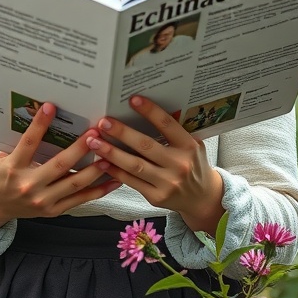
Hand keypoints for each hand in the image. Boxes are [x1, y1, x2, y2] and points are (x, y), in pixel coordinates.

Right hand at [0, 102, 119, 239]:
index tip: (51, 106)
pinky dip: (98, 191)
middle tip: (95, 132)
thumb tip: (42, 116)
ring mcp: (42, 201)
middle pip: (59, 165)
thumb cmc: (2, 174)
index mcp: (13, 168)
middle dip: (79, 149)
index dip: (39, 125)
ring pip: (73, 184)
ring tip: (110, 156)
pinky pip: (79, 200)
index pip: (28, 143)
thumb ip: (21, 143)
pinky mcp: (53, 211)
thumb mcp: (4, 157)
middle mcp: (28, 185)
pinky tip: (114, 180)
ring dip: (94, 170)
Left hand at [86, 95, 223, 234]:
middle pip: (146, 146)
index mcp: (189, 146)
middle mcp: (179, 164)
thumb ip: (175, 132)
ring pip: (135, 165)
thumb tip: (146, 110)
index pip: (167, 125)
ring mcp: (167, 183)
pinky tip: (101, 162)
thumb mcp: (193, 145)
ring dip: (112, 153)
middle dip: (122, 133)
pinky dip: (115, 171)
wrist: (203, 198)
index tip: (132, 99)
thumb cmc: (193, 164)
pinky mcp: (156, 197)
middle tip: (103, 122)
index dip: (150, 111)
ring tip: (94, 142)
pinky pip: (131, 182)